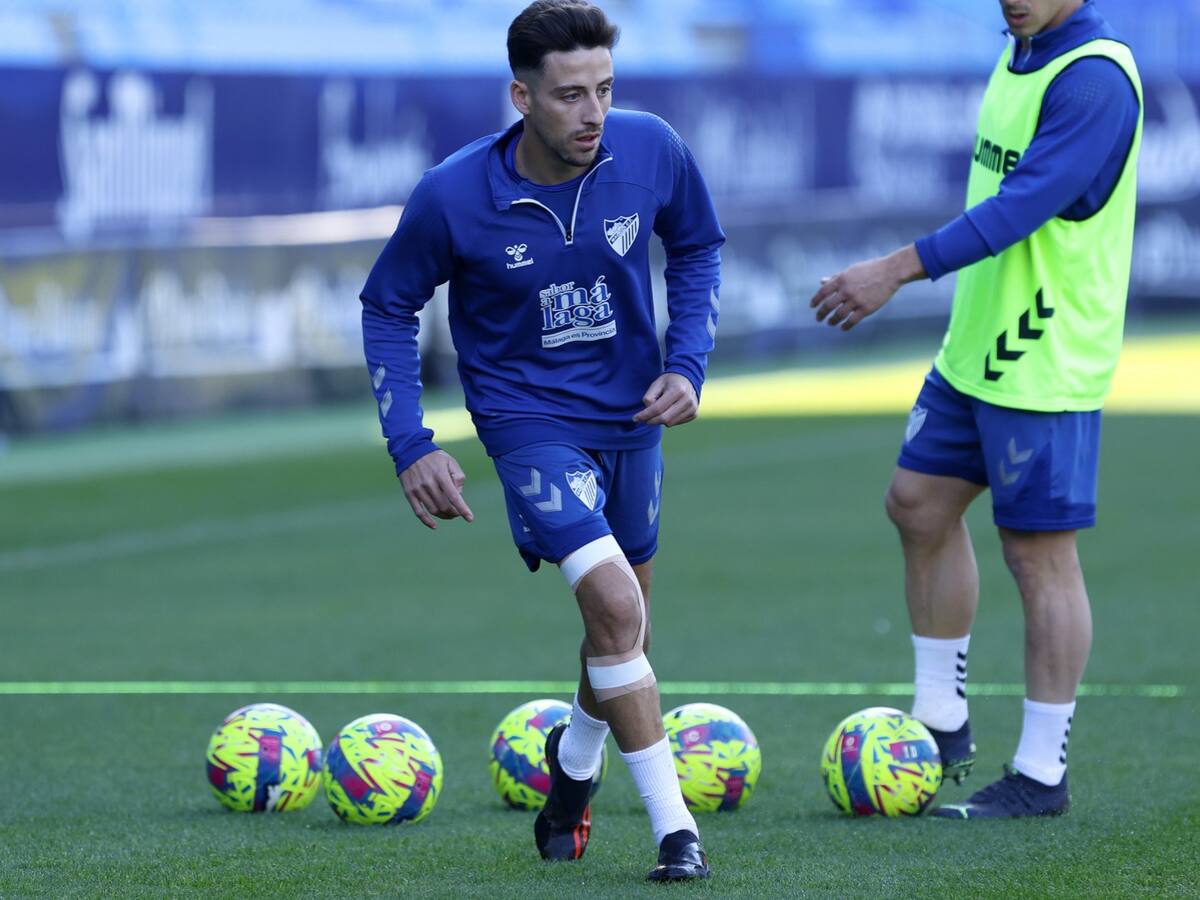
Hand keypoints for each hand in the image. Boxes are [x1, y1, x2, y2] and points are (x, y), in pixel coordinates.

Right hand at [398, 449, 473, 529]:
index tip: (470, 519)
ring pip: (433, 510)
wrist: (410, 451)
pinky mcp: (409, 494)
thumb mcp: (450, 462)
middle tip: (458, 513)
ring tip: (449, 514)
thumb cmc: (434, 458)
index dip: (463, 509)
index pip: (454, 497)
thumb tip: (459, 495)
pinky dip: (427, 521)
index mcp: (441, 475)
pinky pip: (418, 512)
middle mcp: (428, 483)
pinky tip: (435, 526)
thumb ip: (458, 477)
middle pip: (444, 506)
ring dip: (444, 516)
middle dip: (454, 513)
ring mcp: (418, 489)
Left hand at [633, 372, 697, 426]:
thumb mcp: (656, 384)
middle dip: (651, 420)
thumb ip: (649, 397)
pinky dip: (669, 420)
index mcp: (677, 390)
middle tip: (644, 418)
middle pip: (664, 418)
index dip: (645, 415)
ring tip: (659, 410)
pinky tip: (669, 410)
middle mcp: (687, 400)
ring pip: (670, 423)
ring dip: (660, 420)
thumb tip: (648, 413)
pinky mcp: (694, 414)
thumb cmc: (669, 382)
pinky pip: (676, 423)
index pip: (657, 408)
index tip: (635, 418)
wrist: (688, 379)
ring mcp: (693, 408)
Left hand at [810, 244, 924, 330]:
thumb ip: (835, 278)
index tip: (812, 306)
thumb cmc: (870, 269)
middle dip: (821, 314)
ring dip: (832, 321)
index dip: (816, 300)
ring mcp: (856, 300)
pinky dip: (845, 326)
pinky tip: (842, 328)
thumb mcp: (850, 270)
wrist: (890, 272)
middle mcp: (846, 290)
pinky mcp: (866, 309)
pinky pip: (852, 321)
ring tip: (830, 323)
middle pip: (828, 306)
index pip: (823, 292)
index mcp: (841, 279)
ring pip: (839, 315)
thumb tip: (822, 282)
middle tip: (818, 318)